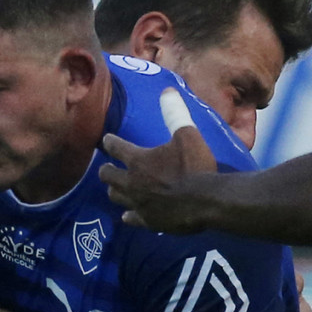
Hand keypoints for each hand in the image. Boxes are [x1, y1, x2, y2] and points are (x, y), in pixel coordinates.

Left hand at [99, 88, 217, 232]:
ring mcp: (138, 203)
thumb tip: (167, 90)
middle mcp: (132, 182)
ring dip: (114, 190)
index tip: (107, 140)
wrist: (205, 201)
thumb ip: (175, 113)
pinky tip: (128, 215)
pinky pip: (131, 218)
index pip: (116, 147)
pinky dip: (129, 215)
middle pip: (108, 175)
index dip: (110, 142)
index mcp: (138, 159)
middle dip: (106, 170)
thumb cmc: (195, 166)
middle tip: (107, 167)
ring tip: (116, 188)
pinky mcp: (147, 221)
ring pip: (116, 196)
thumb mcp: (187, 135)